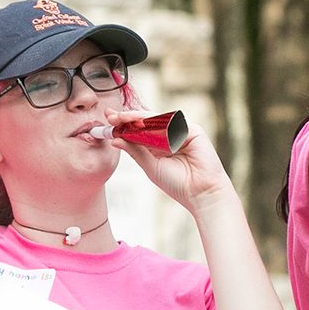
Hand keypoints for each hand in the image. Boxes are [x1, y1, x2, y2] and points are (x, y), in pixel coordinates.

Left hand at [116, 111, 231, 209]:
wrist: (200, 194)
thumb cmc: (177, 184)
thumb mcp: (150, 166)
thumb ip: (135, 151)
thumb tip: (115, 139)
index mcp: (159, 145)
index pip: (140, 130)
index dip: (124, 124)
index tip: (108, 120)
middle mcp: (170, 136)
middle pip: (147, 122)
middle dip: (128, 117)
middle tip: (111, 115)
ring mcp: (182, 132)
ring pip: (158, 120)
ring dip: (139, 118)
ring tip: (122, 119)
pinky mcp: (194, 131)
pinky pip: (172, 124)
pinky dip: (158, 124)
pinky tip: (143, 126)